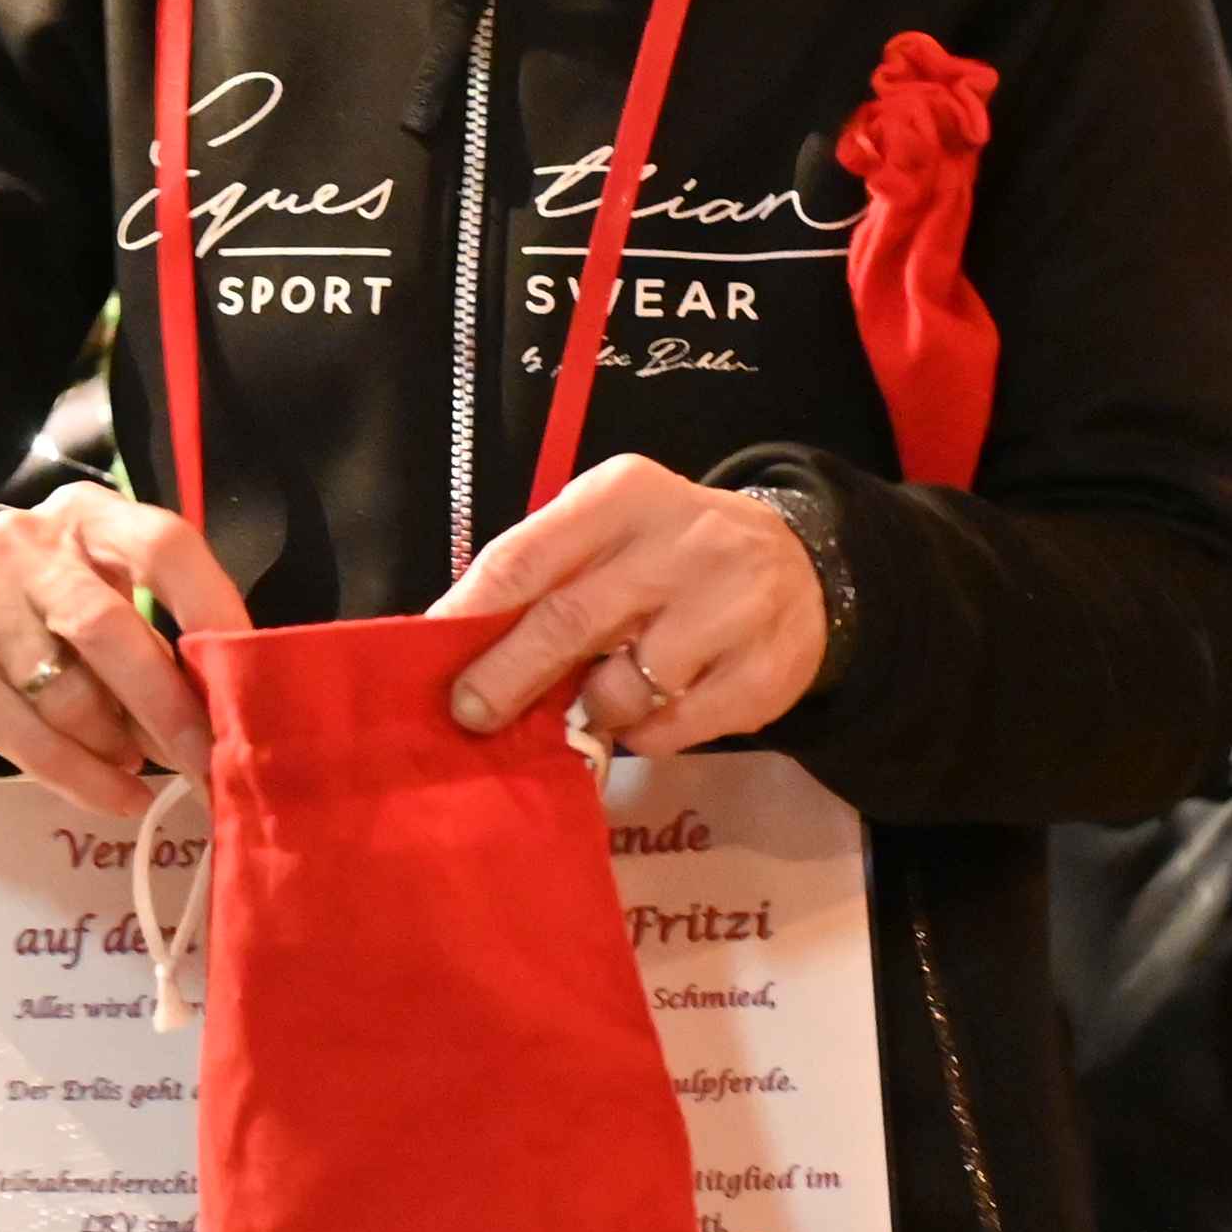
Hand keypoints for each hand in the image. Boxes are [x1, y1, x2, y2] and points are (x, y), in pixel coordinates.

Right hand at [0, 482, 243, 819]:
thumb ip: (167, 629)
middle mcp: (23, 548)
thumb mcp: (118, 586)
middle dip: (167, 707)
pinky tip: (120, 793)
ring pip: (66, 698)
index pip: (161, 546)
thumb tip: (228, 715)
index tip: (248, 675)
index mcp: (88, 514)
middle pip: (106, 629)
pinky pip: (28, 745)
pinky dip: (84, 780)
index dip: (211, 610)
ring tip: (142, 761)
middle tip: (210, 763)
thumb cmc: (72, 599)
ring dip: (120, 747)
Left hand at [439, 458, 828, 754]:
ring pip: (621, 688)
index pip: (528, 554)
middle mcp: (683, 542)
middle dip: (507, 676)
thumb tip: (454, 641)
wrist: (801, 564)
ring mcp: (732, 608)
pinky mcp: (764, 673)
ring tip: (594, 701)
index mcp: (624, 496)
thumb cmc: (668, 552)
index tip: (430, 655)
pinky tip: (652, 710)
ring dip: (590, 710)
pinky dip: (643, 735)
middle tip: (470, 714)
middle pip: (569, 621)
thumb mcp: (609, 531)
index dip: (472, 611)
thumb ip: (543, 572)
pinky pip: (671, 729)